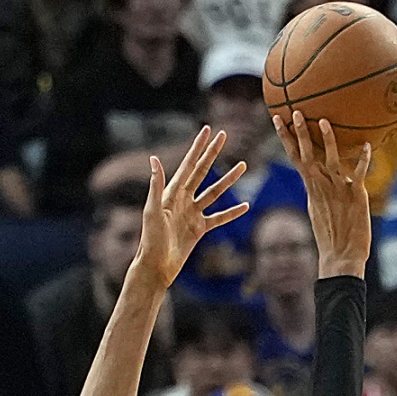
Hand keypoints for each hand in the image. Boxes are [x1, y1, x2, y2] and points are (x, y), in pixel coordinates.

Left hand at [131, 127, 249, 288]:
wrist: (157, 265)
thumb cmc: (151, 239)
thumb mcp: (153, 211)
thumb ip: (156, 185)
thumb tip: (154, 159)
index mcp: (172, 192)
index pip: (189, 164)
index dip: (198, 147)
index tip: (207, 130)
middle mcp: (183, 199)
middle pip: (203, 171)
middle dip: (213, 153)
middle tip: (224, 136)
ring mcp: (193, 213)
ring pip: (215, 192)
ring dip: (229, 179)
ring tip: (243, 165)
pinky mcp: (200, 229)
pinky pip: (219, 217)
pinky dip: (232, 212)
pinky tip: (245, 206)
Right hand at [273, 112, 371, 278]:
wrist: (341, 255)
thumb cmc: (331, 235)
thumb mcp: (319, 209)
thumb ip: (320, 190)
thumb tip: (321, 178)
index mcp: (311, 187)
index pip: (295, 156)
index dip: (286, 137)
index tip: (277, 119)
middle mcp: (322, 185)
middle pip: (306, 154)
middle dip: (299, 132)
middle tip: (294, 112)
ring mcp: (338, 189)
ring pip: (330, 159)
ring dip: (326, 140)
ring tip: (323, 121)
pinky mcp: (355, 195)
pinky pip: (358, 173)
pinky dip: (362, 159)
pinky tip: (367, 146)